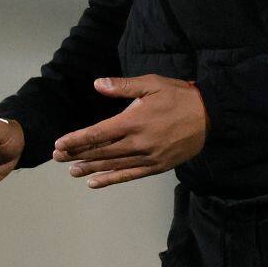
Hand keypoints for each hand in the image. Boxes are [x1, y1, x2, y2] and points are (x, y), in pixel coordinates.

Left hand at [53, 75, 207, 187]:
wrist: (210, 116)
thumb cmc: (179, 96)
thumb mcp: (152, 83)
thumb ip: (124, 87)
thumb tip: (98, 84)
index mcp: (134, 120)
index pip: (98, 133)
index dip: (77, 139)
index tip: (59, 144)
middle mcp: (138, 142)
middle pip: (101, 151)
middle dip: (77, 154)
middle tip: (58, 158)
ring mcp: (148, 157)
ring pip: (113, 165)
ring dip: (90, 168)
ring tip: (72, 171)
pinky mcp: (157, 166)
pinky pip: (129, 175)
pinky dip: (111, 180)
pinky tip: (95, 182)